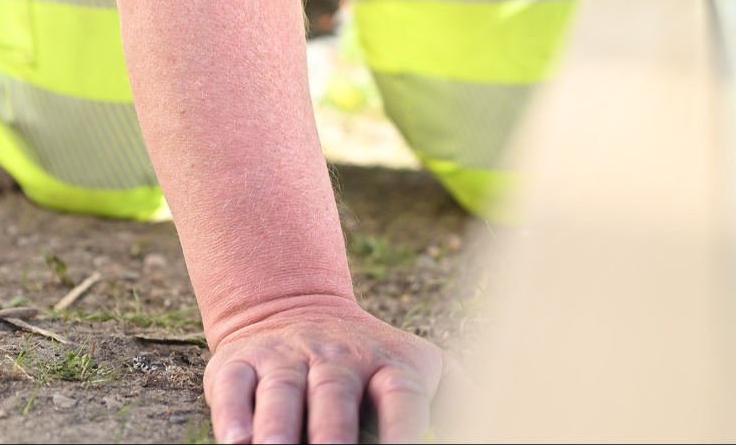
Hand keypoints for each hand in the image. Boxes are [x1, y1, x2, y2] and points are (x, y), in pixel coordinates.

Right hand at [204, 299, 467, 443]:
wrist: (294, 305)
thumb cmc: (369, 362)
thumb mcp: (419, 367)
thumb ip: (458, 395)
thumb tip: (503, 419)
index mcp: (389, 365)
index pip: (401, 396)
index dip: (403, 431)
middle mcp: (338, 359)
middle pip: (336, 396)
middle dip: (332, 438)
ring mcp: (287, 359)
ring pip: (282, 394)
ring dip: (279, 431)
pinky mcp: (239, 364)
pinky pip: (233, 390)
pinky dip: (232, 417)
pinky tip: (237, 442)